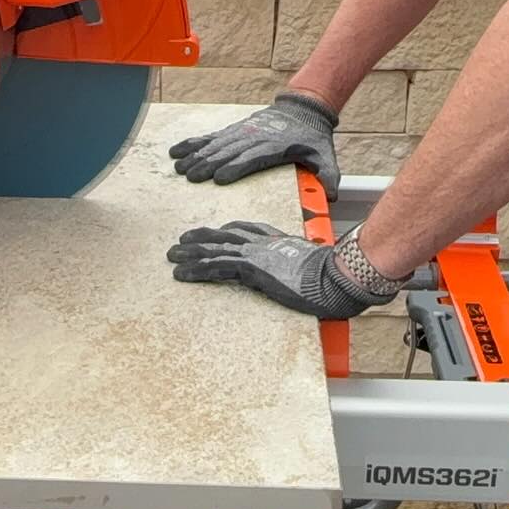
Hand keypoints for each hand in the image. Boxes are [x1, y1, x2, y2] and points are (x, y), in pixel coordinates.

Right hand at [167, 93, 340, 198]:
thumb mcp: (324, 154)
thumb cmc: (312, 137)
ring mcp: (241, 132)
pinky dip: (193, 143)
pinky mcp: (234, 130)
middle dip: (208, 164)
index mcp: (274, 146)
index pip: (251, 157)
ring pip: (215, 144)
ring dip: (196, 155)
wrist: (303, 109)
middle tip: (190, 176)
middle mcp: (254, 137)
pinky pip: (210, 137)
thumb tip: (332, 194)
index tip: (218, 177)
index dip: (235, 167)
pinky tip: (177, 150)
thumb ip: (327, 174)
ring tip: (179, 167)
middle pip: (228, 152)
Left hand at [167, 220, 400, 319]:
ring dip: (189, 253)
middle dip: (202, 236)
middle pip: (225, 235)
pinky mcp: (249, 268)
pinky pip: (214, 267)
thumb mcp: (316, 268)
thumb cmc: (334, 275)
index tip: (218, 230)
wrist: (337, 275)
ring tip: (172, 256)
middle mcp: (263, 242)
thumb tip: (309, 279)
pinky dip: (194, 270)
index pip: (247, 228)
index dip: (228, 230)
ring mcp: (255, 253)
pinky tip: (180, 274)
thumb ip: (304, 269)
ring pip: (213, 249)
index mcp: (278, 239)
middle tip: (183, 239)